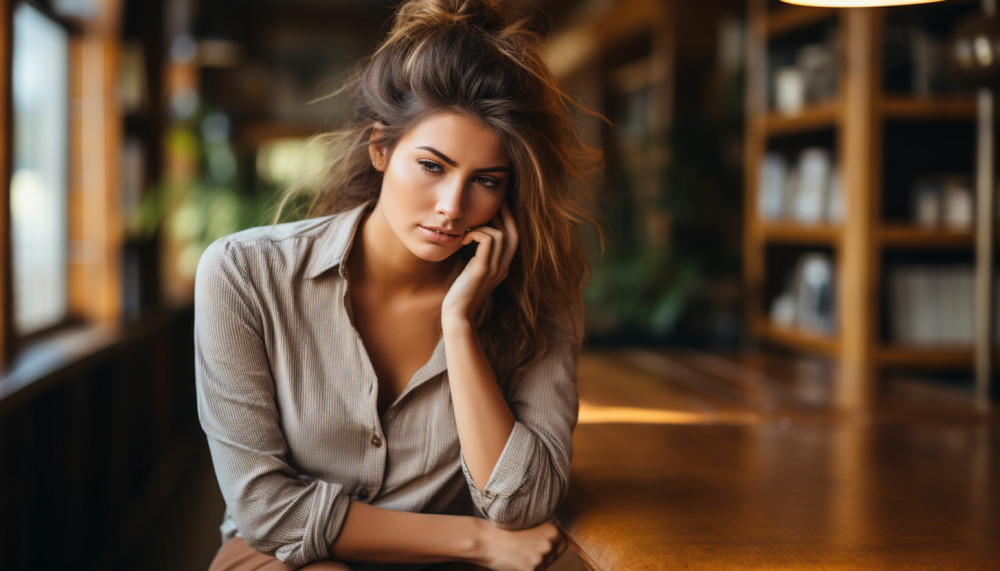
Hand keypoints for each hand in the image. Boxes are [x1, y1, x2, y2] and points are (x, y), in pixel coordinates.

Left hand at [442, 203, 517, 322]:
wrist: (457, 315)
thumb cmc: (460, 294)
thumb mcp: (472, 272)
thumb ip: (477, 257)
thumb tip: (470, 239)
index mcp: (502, 267)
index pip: (513, 239)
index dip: (508, 221)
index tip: (497, 207)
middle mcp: (503, 267)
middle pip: (514, 234)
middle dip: (505, 215)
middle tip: (493, 203)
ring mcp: (495, 269)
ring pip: (502, 235)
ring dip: (484, 226)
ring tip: (469, 229)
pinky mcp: (483, 270)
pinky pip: (488, 241)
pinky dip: (476, 234)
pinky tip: (463, 241)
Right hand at [477, 521, 566, 570]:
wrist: (487, 540)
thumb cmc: (504, 531)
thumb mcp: (529, 526)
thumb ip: (544, 535)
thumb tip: (555, 545)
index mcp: (552, 531)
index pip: (563, 543)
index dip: (554, 545)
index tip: (543, 544)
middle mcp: (549, 545)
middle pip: (554, 556)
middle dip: (544, 555)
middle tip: (527, 549)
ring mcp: (541, 559)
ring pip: (544, 565)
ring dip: (535, 563)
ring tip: (518, 554)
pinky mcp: (532, 570)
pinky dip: (526, 569)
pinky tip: (515, 561)